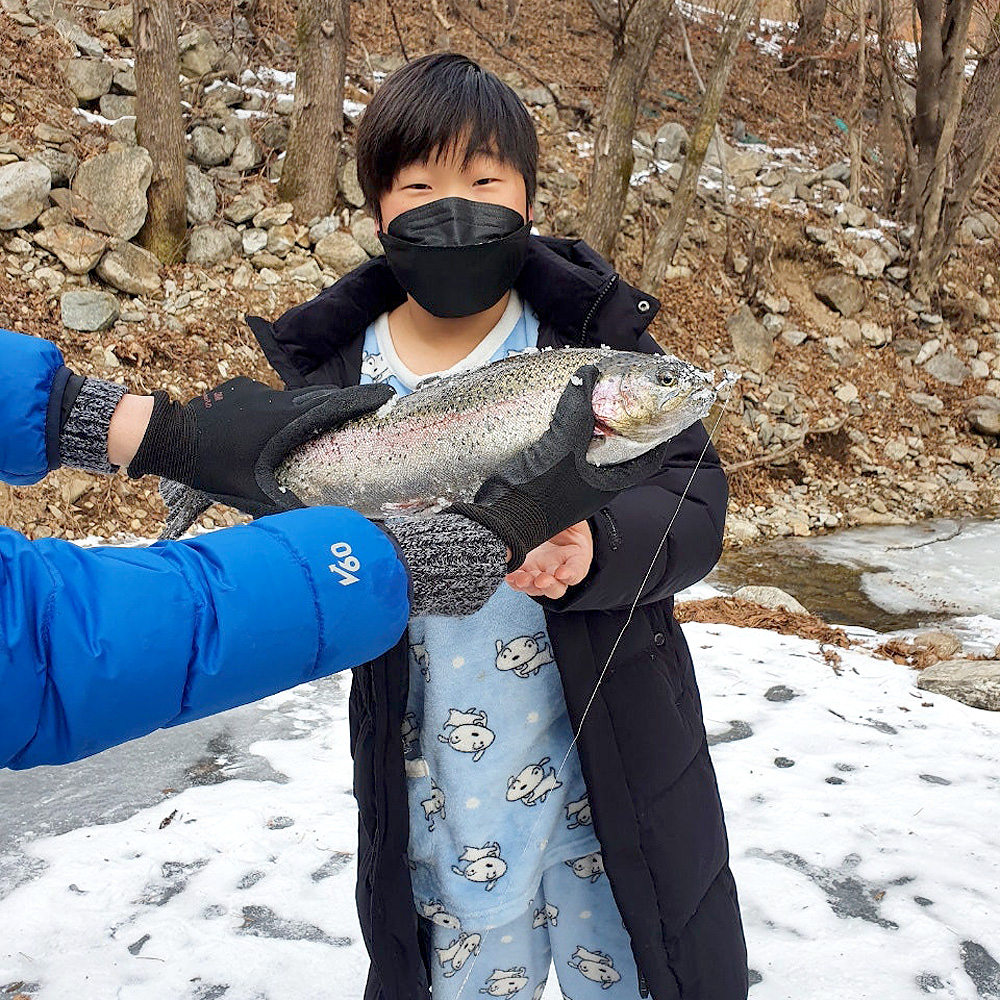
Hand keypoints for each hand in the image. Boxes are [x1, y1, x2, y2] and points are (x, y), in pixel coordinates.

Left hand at [127, 377, 395, 515]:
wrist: (165, 436)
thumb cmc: (209, 465)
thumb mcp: (247, 492)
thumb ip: (280, 507)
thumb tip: (313, 526)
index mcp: (284, 421)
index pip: (333, 405)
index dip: (362, 399)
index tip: (387, 396)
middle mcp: (275, 400)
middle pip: (319, 398)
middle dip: (341, 405)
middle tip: (360, 414)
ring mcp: (257, 390)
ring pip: (293, 398)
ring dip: (307, 410)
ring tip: (315, 427)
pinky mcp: (240, 388)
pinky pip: (269, 398)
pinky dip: (277, 410)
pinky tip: (267, 429)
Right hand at [449, 364, 667, 568]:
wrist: (503, 520)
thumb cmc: (539, 491)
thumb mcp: (563, 445)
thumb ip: (577, 410)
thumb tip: (588, 375)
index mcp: (609, 482)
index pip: (646, 456)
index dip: (653, 431)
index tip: (653, 408)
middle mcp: (595, 484)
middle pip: (618, 450)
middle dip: (619, 424)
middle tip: (617, 397)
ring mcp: (572, 484)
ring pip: (591, 451)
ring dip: (591, 428)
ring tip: (590, 403)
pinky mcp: (551, 480)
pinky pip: (568, 454)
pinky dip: (569, 436)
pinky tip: (560, 420)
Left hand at [505, 522, 592, 598]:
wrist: (550, 521)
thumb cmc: (564, 520)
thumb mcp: (570, 516)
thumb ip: (566, 516)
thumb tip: (561, 509)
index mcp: (576, 557)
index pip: (576, 570)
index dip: (570, 574)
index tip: (562, 573)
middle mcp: (559, 570)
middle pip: (557, 587)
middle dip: (549, 585)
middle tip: (541, 580)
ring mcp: (541, 573)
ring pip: (537, 588)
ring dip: (529, 585)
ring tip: (520, 579)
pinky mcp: (525, 571)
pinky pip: (519, 582)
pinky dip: (514, 581)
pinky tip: (510, 576)